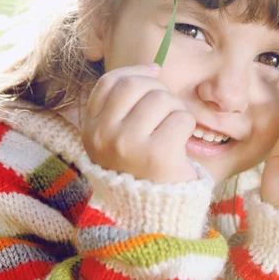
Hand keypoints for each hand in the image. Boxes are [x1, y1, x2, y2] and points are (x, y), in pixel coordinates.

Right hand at [82, 64, 197, 183]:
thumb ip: (127, 103)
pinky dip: (187, 126)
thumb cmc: (141, 168)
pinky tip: (180, 143)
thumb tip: (154, 66)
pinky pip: (181, 117)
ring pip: (161, 98)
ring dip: (175, 109)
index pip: (109, 82)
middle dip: (158, 90)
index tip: (154, 73)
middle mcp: (104, 135)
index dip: (135, 72)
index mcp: (91, 129)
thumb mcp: (119, 137)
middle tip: (166, 111)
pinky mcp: (157, 154)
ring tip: (172, 130)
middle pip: (135, 84)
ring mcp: (128, 144)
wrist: (152, 213)